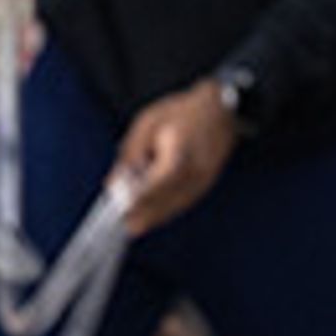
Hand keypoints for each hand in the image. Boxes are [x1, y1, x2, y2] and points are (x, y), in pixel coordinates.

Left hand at [112, 81, 238, 233]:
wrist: (220, 109)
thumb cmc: (182, 112)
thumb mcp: (147, 125)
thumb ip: (130, 154)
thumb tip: (114, 183)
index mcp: (179, 156)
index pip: (155, 188)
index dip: (138, 203)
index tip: (121, 214)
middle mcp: (195, 173)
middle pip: (167, 202)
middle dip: (146, 216)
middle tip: (127, 227)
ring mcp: (204, 180)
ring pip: (177, 205)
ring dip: (157, 217)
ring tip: (136, 226)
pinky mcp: (207, 181)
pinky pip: (185, 200)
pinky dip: (169, 208)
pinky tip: (155, 214)